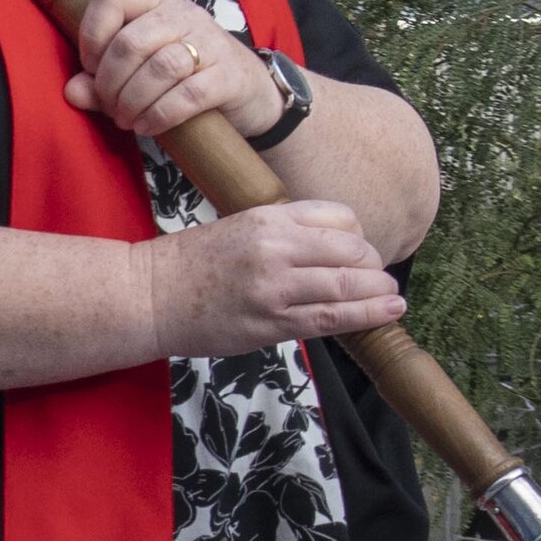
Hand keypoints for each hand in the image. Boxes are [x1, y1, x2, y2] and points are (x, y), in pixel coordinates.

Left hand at [65, 0, 286, 141]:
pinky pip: (188, 95)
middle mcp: (183, 15)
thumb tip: (72, 92)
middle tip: (110, 106)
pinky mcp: (229, 76)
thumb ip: (99, 82)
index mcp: (155, 3)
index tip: (89, 68)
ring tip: (127, 119)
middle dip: (110, 83)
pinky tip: (148, 126)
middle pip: (131, 42)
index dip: (91, 35)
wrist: (249, 92)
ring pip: (160, 68)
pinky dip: (160, 115)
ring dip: (133, 101)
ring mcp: (211, 42)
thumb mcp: (137, 73)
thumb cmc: (182, 77)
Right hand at [144, 201, 403, 354]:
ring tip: (391, 297)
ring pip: (349, 285)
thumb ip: (284, 233)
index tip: (358, 251)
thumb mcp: (238, 227)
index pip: (340, 217)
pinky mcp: (271, 323)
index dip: (359, 236)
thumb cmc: (189, 264)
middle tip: (377, 278)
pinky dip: (368, 315)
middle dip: (374, 266)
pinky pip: (332, 318)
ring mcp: (274, 287)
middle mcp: (275, 248)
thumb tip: (334, 248)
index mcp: (267, 217)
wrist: (148, 296)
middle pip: (353, 250)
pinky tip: (389, 311)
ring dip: (379, 292)